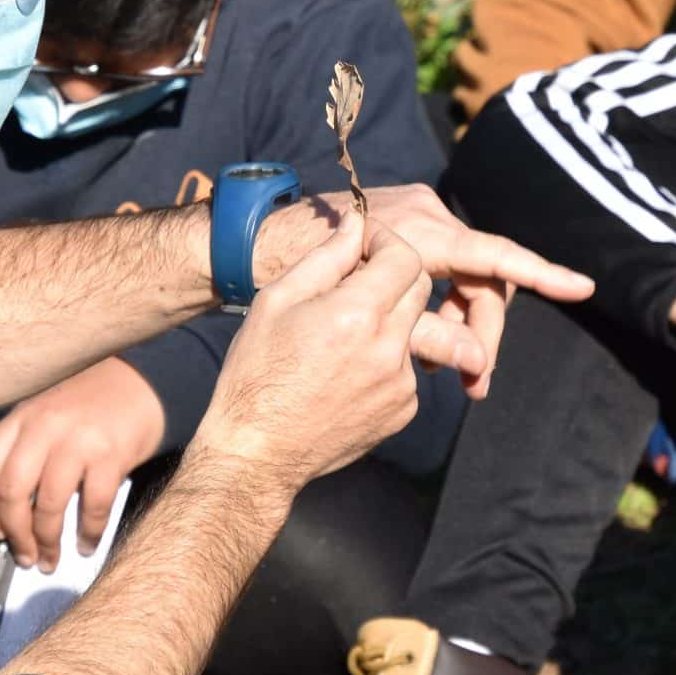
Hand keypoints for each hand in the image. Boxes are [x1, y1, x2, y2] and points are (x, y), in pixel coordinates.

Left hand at [0, 357, 165, 570]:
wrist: (144, 381)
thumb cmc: (92, 405)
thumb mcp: (47, 413)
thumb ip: (25, 448)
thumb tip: (10, 512)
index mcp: (22, 417)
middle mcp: (44, 426)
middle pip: (13, 492)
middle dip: (16, 534)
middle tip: (24, 557)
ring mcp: (78, 439)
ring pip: (49, 504)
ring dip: (47, 541)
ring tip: (50, 560)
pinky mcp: (111, 453)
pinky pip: (93, 505)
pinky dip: (88, 532)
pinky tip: (86, 545)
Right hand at [196, 214, 428, 503]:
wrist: (258, 451)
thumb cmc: (257, 371)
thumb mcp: (278, 300)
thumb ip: (327, 256)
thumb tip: (357, 223)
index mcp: (357, 314)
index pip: (405, 257)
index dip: (387, 242)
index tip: (365, 244)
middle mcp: (389, 348)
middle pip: (418, 289)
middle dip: (392, 275)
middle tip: (354, 281)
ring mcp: (401, 384)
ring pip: (411, 328)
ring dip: (387, 318)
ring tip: (341, 335)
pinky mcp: (403, 410)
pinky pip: (406, 366)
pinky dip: (384, 357)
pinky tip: (344, 370)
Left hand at [257, 183, 593, 398]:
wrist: (249, 241)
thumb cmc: (290, 271)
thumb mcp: (353, 309)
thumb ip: (419, 333)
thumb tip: (474, 360)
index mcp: (416, 227)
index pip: (488, 255)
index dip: (539, 273)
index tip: (581, 287)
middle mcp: (424, 216)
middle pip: (478, 278)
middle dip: (482, 331)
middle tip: (474, 383)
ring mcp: (417, 222)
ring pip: (461, 281)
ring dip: (461, 327)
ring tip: (448, 374)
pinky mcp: (406, 235)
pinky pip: (441, 276)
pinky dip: (439, 312)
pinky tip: (424, 348)